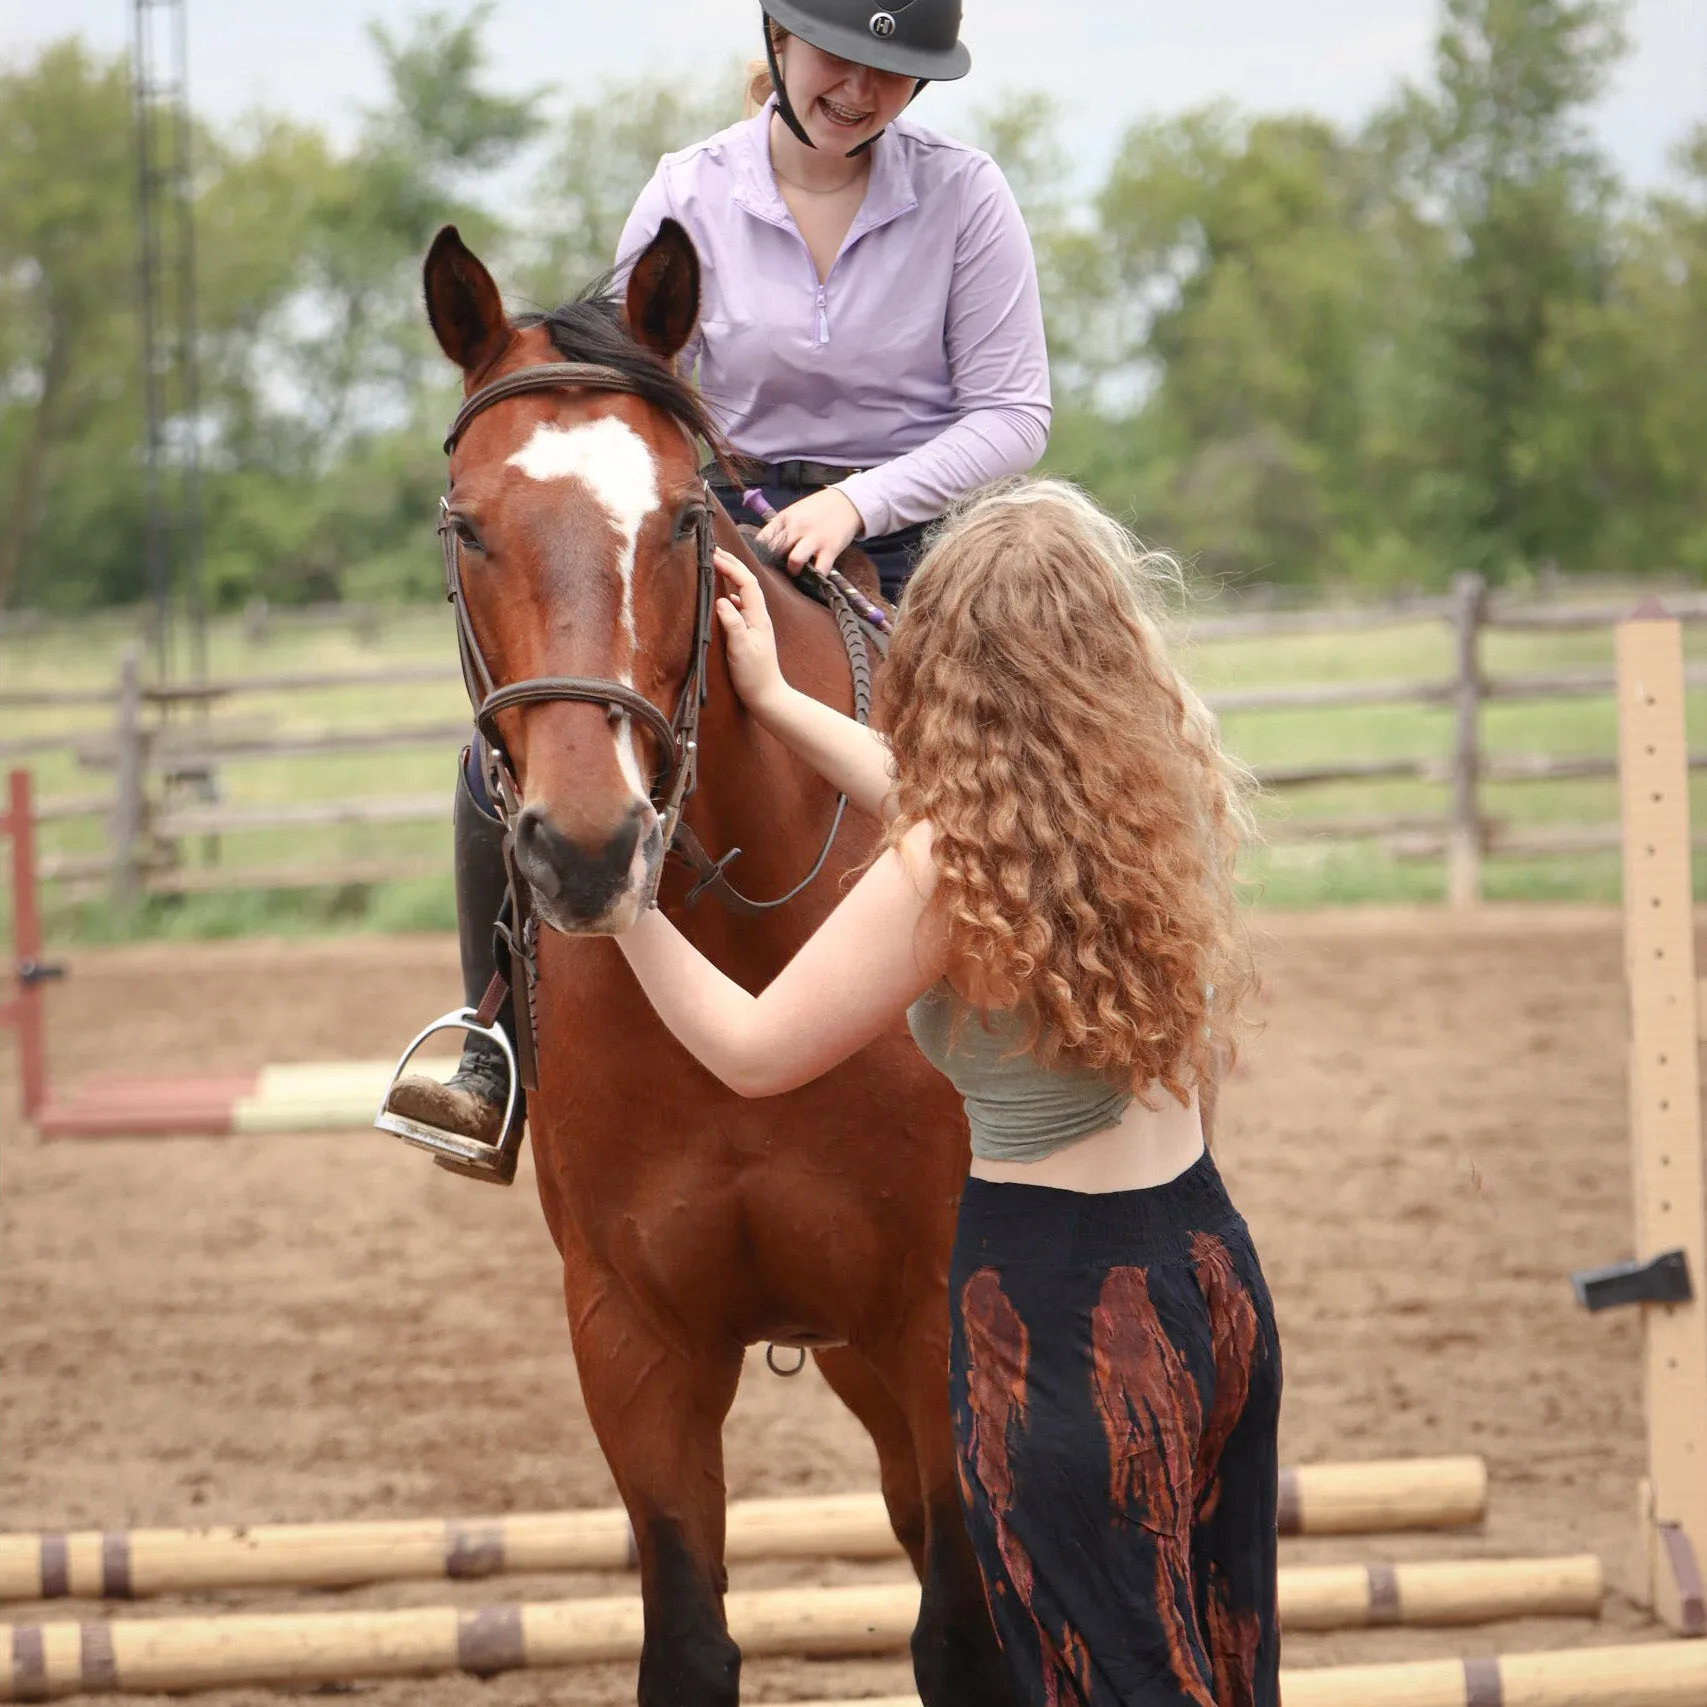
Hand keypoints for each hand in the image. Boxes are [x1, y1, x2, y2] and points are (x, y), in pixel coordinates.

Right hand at [714, 549, 789, 716]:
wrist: (767, 696)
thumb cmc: (754, 676)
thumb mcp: (741, 649)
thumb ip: (732, 624)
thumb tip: (721, 600)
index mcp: (758, 617)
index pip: (747, 583)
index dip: (732, 567)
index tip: (714, 556)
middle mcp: (758, 616)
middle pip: (747, 582)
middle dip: (732, 564)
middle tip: (714, 551)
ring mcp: (755, 624)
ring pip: (743, 592)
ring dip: (731, 577)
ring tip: (715, 566)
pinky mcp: (750, 632)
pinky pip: (740, 606)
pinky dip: (729, 594)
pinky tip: (722, 596)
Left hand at [756, 488, 862, 575]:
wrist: (847, 502)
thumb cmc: (817, 509)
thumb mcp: (794, 512)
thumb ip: (781, 528)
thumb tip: (764, 549)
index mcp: (784, 518)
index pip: (762, 540)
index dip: (757, 555)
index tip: (757, 563)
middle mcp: (797, 528)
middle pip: (775, 552)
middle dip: (773, 565)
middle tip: (776, 572)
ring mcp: (814, 539)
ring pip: (794, 561)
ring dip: (792, 571)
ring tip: (795, 571)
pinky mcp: (830, 549)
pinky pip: (819, 570)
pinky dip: (815, 578)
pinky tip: (813, 576)